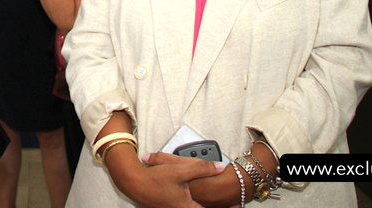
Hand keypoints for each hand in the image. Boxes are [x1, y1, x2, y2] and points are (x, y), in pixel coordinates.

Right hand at [104, 149, 224, 207]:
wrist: (134, 182)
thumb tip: (220, 167)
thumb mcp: (179, 170)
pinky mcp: (173, 207)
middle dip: (220, 206)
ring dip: (210, 204)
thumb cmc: (154, 179)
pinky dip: (199, 202)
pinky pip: (190, 206)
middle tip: (235, 204)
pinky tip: (200, 196)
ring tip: (223, 201)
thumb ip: (201, 168)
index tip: (238, 206)